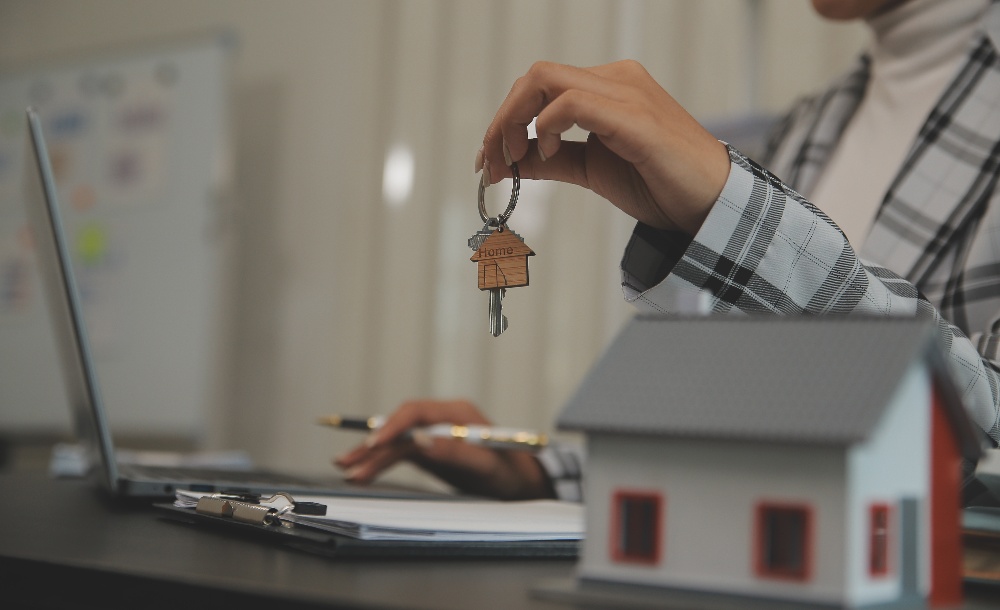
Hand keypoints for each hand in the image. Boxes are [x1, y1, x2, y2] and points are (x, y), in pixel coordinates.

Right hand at [333, 399, 555, 499]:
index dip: (393, 426)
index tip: (375, 443)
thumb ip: (456, 451)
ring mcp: (432, 433)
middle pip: (399, 426)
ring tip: (346, 470)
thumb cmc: (509, 468)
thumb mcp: (486, 463)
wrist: (519, 479)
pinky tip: (361, 473)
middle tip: (348, 461)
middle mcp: (440, 418)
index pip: (415, 412)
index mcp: (456, 412)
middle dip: (372, 444)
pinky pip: (399, 453)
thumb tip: (423, 442)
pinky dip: (380, 463)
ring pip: (395, 441)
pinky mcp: (428, 448)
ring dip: (370, 455)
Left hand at [477, 60, 730, 234]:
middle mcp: (616, 79)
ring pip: (547, 80)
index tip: (488, 161)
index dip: (504, 120)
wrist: (709, 204)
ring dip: (515, 120)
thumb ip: (552, 160)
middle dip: (500, 120)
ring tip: (515, 159)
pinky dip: (547, 127)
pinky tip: (547, 152)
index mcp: (607, 88)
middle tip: (491, 162)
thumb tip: (511, 161)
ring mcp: (626, 93)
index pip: (539, 86)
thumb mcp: (591, 170)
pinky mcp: (634, 117)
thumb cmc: (659, 184)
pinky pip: (574, 103)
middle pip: (535, 77)